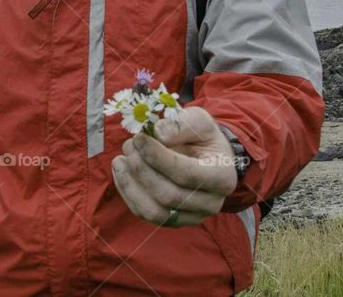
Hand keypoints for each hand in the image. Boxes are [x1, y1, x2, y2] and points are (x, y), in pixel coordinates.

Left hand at [111, 106, 238, 226]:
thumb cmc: (202, 137)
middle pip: (168, 195)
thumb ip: (180, 125)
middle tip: (129, 145)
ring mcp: (192, 217)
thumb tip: (158, 133)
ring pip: (155, 212)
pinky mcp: (173, 221)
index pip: (186, 174)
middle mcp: (211, 203)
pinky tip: (121, 172)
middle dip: (142, 169)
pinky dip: (128, 193)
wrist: (207, 156)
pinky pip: (145, 214)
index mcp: (222, 177)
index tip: (138, 138)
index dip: (158, 157)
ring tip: (120, 160)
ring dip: (131, 185)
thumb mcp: (198, 121)